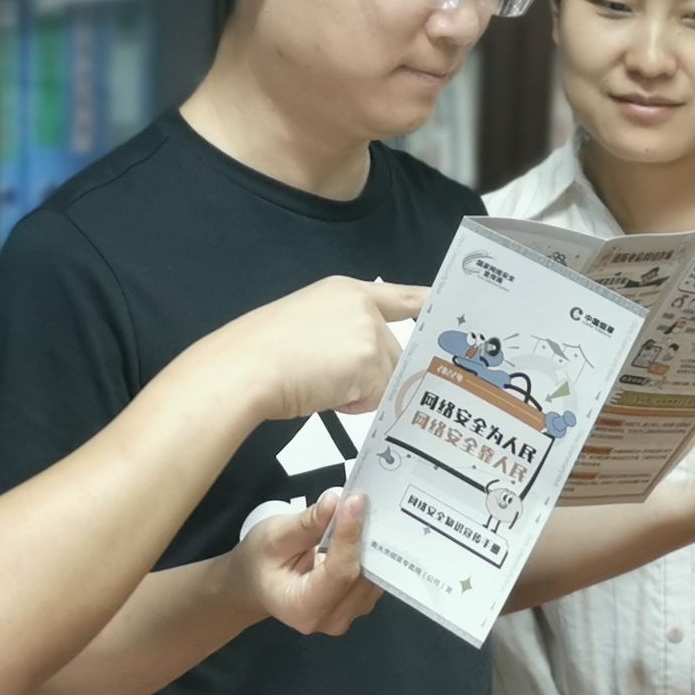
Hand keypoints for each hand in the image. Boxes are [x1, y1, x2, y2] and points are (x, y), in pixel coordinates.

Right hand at [215, 277, 427, 423]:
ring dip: (359, 390)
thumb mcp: (305, 325)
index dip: (426, 304)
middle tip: (325, 377)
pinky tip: (323, 392)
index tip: (450, 308)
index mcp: (345, 291)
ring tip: (319, 383)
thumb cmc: (259, 352)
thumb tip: (360, 366)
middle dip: (369, 374)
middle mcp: (363, 306)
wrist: (245, 368)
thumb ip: (341, 333)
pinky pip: (376, 396)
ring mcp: (369, 332)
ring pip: (386, 377)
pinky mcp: (371, 361)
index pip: (399, 296)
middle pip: (392, 352)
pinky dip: (352, 404)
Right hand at [235, 489, 384, 636]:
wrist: (256, 584)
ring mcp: (348, 615)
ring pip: (373, 577)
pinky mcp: (358, 604)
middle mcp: (331, 620)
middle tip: (364, 500)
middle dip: (364, 537)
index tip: (355, 501)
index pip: (339, 572)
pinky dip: (371, 552)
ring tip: (366, 511)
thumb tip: (335, 502)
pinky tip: (365, 529)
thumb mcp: (273, 537)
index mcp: (303, 608)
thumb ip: (307, 523)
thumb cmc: (259, 562)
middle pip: (361, 577)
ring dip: (371, 543)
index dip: (350, 536)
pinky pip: (374, 578)